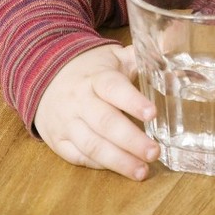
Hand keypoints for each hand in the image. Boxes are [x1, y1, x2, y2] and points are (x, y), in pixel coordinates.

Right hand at [32, 44, 159, 180]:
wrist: (42, 76)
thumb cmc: (89, 69)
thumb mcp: (112, 57)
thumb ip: (140, 57)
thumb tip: (172, 44)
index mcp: (96, 77)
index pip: (113, 88)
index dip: (133, 101)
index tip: (152, 114)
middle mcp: (79, 101)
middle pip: (105, 122)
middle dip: (131, 140)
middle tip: (154, 152)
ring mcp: (67, 123)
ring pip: (91, 144)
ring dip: (118, 160)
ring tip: (142, 171)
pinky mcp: (58, 141)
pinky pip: (79, 157)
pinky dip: (100, 165)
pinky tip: (120, 169)